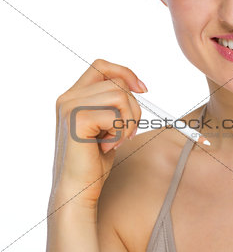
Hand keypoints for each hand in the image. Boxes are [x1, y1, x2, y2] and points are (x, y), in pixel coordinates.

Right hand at [49, 58, 146, 208]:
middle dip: (133, 110)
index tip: (142, 89)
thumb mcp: (105, 125)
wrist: (77, 189)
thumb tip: (138, 87)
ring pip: (120, 96)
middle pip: (117, 83)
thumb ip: (113, 104)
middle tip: (127, 133)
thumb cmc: (93, 160)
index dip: (125, 73)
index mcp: (73, 96)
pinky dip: (121, 133)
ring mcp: (70, 107)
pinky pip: (116, 115)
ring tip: (115, 141)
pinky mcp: (77, 119)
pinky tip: (107, 147)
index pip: (102, 66)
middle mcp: (68, 97)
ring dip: (128, 122)